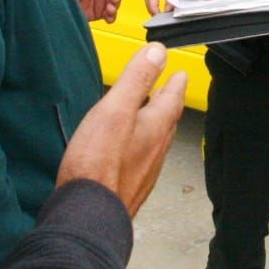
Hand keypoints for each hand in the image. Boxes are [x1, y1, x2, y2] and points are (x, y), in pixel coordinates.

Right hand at [56, 43, 187, 215]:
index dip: (176, 83)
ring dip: (155, 124)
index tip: (180, 74)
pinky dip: (141, 145)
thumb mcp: (116, 110)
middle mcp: (154, 150)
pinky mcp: (129, 187)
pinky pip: (142, 159)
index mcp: (154, 127)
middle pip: (166, 120)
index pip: (172, 99)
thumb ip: (137, 79)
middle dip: (168, 102)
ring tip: (150, 116)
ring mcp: (143, 171)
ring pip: (156, 141)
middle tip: (168, 91)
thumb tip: (157, 53)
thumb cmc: (98, 164)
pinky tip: (127, 150)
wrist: (88, 215)